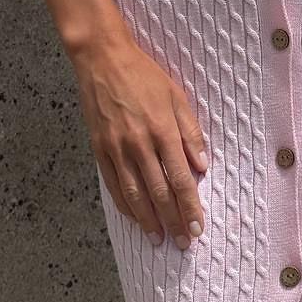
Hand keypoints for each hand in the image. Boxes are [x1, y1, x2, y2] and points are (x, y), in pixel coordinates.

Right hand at [70, 27, 207, 250]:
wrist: (103, 59)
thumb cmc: (144, 75)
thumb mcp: (177, 96)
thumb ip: (190, 133)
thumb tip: (202, 166)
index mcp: (163, 131)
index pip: (180, 179)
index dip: (190, 207)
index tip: (198, 227)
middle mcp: (139, 144)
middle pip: (159, 193)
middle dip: (173, 221)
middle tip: (183, 242)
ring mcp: (116, 149)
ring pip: (134, 194)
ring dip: (149, 220)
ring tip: (159, 239)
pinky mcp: (99, 149)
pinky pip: (113, 185)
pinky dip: (125, 205)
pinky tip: (135, 218)